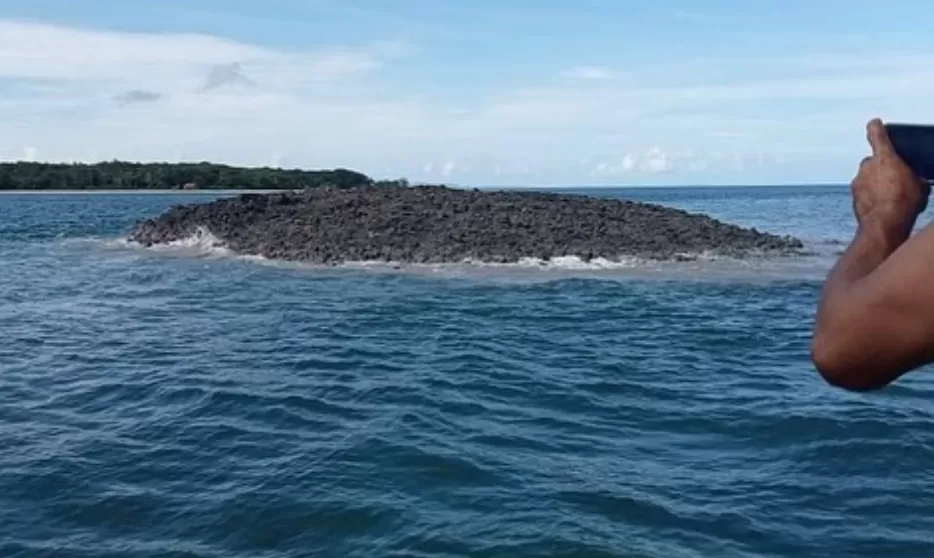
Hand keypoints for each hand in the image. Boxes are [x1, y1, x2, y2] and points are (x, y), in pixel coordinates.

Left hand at [852, 119, 929, 233]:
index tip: (875, 124)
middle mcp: (867, 166)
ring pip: (867, 177)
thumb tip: (914, 178)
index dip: (876, 128)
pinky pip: (863, 191)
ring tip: (891, 196)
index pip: (877, 134)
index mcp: (884, 156)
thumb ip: (913, 175)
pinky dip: (870, 195)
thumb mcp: (919, 184)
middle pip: (873, 161)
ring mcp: (858, 181)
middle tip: (894, 179)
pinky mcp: (853, 196)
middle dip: (882, 168)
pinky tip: (883, 205)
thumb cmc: (903, 201)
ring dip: (875, 183)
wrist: (884, 224)